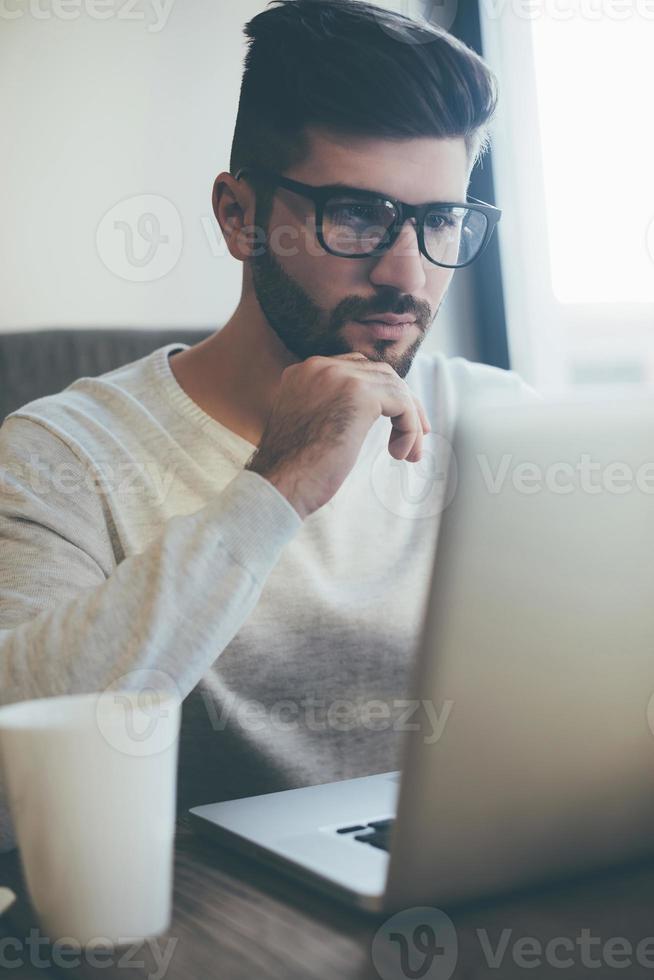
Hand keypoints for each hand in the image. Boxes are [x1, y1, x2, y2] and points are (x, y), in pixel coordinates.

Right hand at [245, 353, 430, 519]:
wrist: (279, 484)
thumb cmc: (293, 470)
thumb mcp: (310, 426)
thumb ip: (331, 408)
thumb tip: (363, 415)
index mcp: (304, 372)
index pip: (357, 370)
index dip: (382, 395)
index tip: (395, 423)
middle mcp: (320, 366)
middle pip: (379, 373)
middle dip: (402, 403)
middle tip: (417, 435)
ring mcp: (339, 376)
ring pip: (394, 387)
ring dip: (410, 420)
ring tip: (410, 453)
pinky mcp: (359, 394)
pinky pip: (401, 404)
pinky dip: (409, 428)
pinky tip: (401, 454)